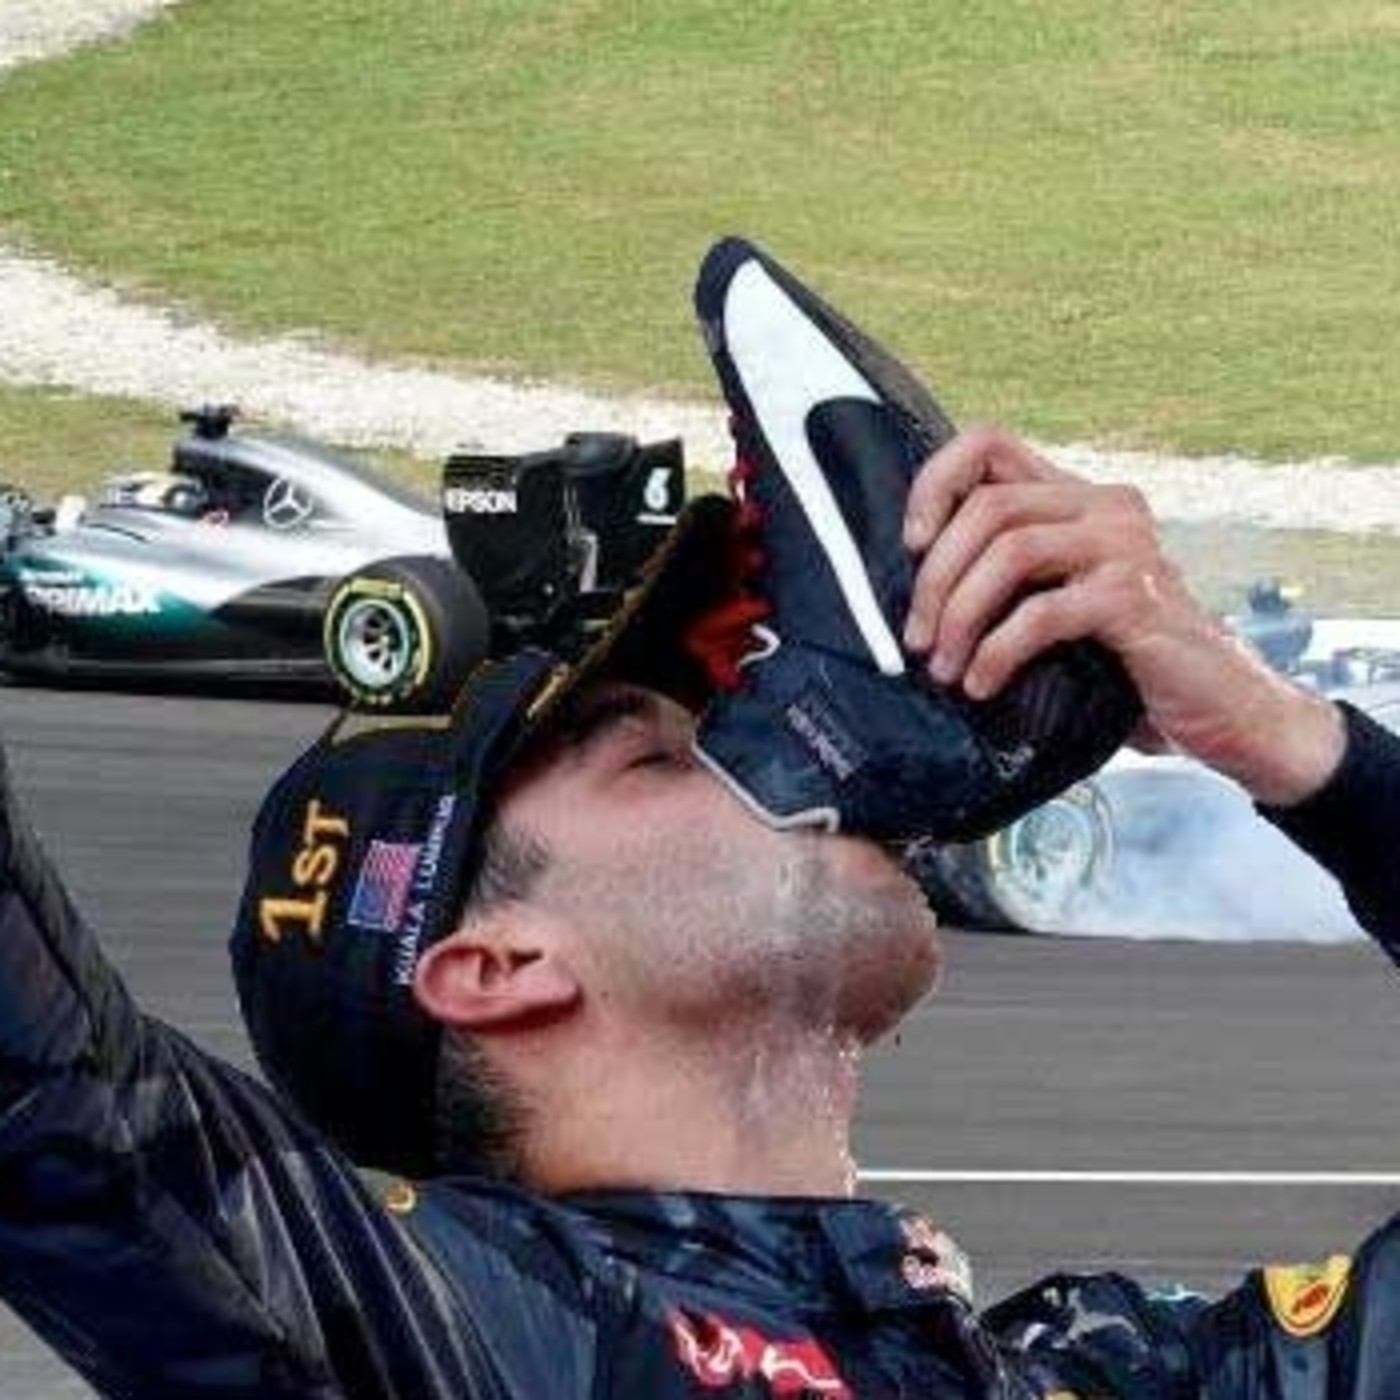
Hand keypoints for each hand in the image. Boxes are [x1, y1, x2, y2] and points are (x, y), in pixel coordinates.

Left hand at [900, 426, 1345, 806]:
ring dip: (960, 615)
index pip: (990, 444)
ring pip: (1010, 551)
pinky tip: (982, 684)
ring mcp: (1126, 547)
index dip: (936, 483)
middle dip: (936, 577)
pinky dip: (998, 651)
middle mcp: (1106, 506)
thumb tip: (912, 592)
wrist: (1220, 711)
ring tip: (943, 668)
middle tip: (918, 640)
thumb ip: (1007, 578)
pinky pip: (1042, 613)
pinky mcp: (1136, 598)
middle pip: (989, 506)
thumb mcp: (1058, 605)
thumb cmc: (1125, 664)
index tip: (910, 544)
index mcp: (1079, 498)